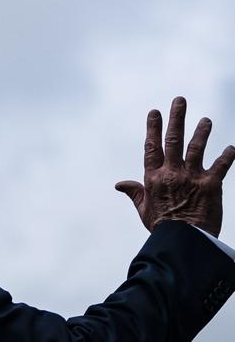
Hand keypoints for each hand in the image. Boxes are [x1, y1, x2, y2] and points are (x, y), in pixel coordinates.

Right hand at [115, 96, 234, 237]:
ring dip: (202, 131)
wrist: (184, 241)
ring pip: (197, 147)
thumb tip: (119, 184)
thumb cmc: (162, 227)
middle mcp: (172, 173)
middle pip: (174, 140)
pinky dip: (227, 156)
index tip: (154, 112)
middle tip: (180, 100)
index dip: (153, 128)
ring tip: (206, 120)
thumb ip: (134, 192)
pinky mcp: (211, 185)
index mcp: (154, 178)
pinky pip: (220, 166)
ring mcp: (192, 177)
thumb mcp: (143, 210)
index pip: (152, 147)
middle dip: (177, 118)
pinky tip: (231, 148)